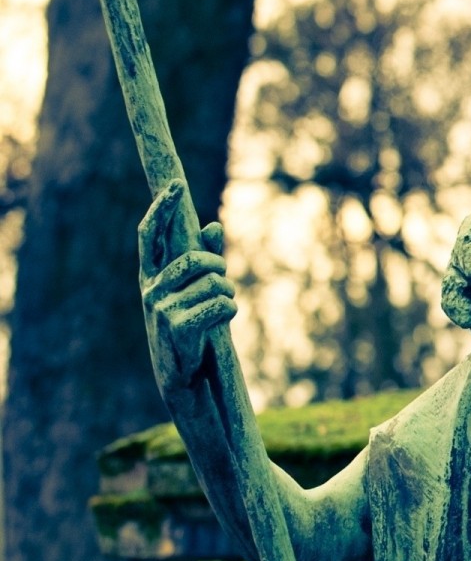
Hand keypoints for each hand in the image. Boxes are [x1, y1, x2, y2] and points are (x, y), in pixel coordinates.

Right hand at [138, 181, 234, 393]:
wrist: (182, 374)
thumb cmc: (191, 326)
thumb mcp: (194, 290)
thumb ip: (203, 258)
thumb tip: (213, 225)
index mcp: (151, 276)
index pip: (149, 235)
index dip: (161, 209)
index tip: (176, 185)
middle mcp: (151, 289)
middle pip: (197, 260)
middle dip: (218, 267)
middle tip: (222, 281)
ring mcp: (161, 308)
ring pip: (215, 283)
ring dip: (227, 294)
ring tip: (218, 308)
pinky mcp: (178, 327)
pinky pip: (221, 304)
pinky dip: (230, 309)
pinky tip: (221, 321)